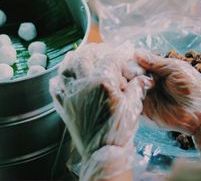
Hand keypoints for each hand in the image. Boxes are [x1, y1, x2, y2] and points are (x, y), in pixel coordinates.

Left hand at [50, 43, 152, 179]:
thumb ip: (137, 88)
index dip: (120, 51)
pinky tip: (64, 77)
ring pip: (66, 68)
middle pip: (84, 56)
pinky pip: (55, 87)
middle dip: (94, 50)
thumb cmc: (120, 131)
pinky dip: (59, 79)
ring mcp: (71, 95)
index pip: (111, 58)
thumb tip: (144, 78)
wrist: (103, 152)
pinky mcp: (64, 106)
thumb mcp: (133, 107)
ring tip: (79, 56)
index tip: (125, 48)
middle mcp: (84, 85)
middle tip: (102, 50)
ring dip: (73, 59)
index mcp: (103, 83)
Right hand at [135, 49, 200, 154]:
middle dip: (129, 72)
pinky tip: (135, 93)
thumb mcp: (175, 68)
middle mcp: (149, 82)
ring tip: (136, 84)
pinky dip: (129, 97)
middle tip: (134, 75)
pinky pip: (132, 102)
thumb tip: (135, 53)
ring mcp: (146, 96)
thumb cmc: (194, 87)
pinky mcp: (145, 111)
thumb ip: (155, 62)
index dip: (133, 62)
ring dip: (128, 84)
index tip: (134, 62)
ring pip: (128, 87)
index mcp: (157, 70)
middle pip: (130, 74)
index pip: (137, 62)